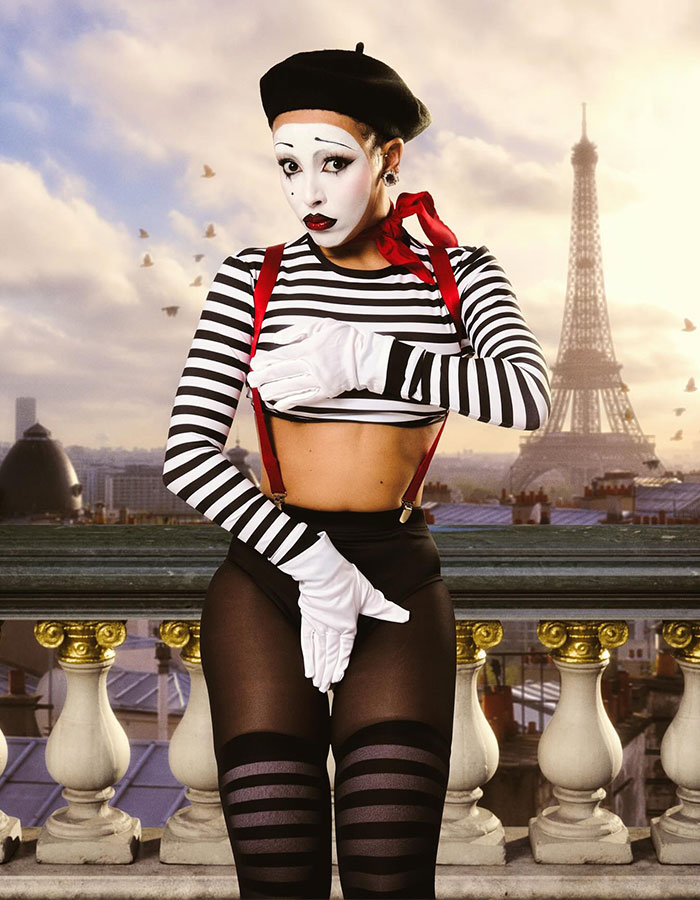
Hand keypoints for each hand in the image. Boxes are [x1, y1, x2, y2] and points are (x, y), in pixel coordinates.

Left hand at [247, 319, 394, 410]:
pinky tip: (279, 405)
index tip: (254, 363)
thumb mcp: (320, 325)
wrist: (366, 358)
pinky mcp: (324, 392)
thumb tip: (277, 339)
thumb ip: (297, 331)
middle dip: (264, 378)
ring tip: (261, 393)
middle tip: (251, 381)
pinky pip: (304, 399)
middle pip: (282, 374)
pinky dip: (290, 402)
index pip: (281, 356)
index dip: (265, 361)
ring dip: (273, 392)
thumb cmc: (344, 338)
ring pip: (290, 388)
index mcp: (308, 349)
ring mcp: (317, 382)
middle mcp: (311, 367)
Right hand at [276, 531, 409, 691]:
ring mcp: (318, 625)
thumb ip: (385, 609)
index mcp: (347, 626)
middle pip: (330, 655)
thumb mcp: (369, 596)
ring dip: (318, 669)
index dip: (341, 665)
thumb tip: (405, 616)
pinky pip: (307, 642)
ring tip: (317, 684)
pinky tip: (307, 669)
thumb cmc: (346, 581)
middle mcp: (332, 629)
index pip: (345, 650)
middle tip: (325, 687)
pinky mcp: (307, 618)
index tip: (338, 678)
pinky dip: (307, 656)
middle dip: (328, 673)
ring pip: (318, 652)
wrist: (322, 571)